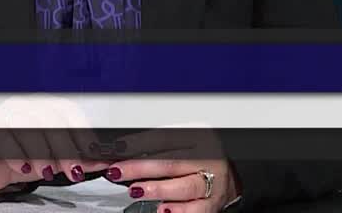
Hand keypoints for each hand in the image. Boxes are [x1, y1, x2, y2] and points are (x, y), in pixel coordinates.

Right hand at [0, 94, 110, 192]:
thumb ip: (75, 160)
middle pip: (50, 119)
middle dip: (66, 147)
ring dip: (43, 152)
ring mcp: (4, 114)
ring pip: (29, 125)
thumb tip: (101, 162)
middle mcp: (24, 106)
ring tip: (49, 172)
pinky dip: (18, 154)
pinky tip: (24, 167)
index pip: (67, 110)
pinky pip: (4, 136)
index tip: (92, 152)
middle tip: (74, 170)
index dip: (81, 130)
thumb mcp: (51, 162)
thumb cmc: (19, 160)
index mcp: (42, 107)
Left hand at [103, 126, 239, 212]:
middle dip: (139, 168)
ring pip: (184, 186)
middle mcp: (207, 158)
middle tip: (116, 171)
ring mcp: (211, 183)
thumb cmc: (197, 161)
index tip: (114, 151)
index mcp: (197, 136)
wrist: (226, 181)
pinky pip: (195, 210)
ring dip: (157, 189)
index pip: (162, 138)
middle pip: (170, 162)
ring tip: (136, 190)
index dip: (136, 145)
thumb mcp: (180, 146)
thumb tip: (116, 154)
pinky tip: (164, 210)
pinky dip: (179, 211)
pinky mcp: (211, 204)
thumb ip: (151, 149)